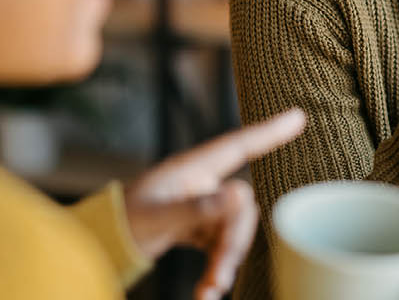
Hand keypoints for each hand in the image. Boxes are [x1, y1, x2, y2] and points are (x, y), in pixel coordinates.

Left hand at [124, 109, 305, 299]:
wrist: (99, 246)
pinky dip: (216, 266)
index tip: (299, 116)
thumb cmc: (123, 224)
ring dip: (226, 261)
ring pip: (232, 229)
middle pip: (239, 206)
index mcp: (191, 170)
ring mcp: (199, 205)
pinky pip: (218, 244)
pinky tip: (206, 290)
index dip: (270, 131)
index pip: (238, 146)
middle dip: (234, 243)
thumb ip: (200, 208)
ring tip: (210, 291)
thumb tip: (242, 192)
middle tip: (220, 276)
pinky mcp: (196, 227)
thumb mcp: (159, 218)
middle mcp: (200, 184)